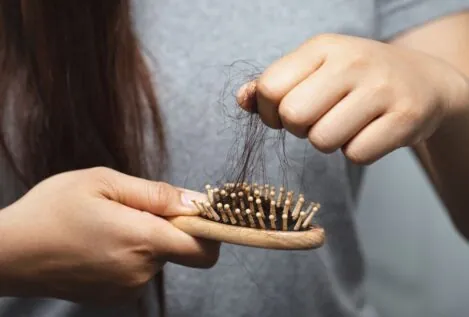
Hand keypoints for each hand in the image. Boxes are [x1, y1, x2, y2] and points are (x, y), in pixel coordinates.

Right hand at [0, 167, 218, 302]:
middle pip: (182, 249)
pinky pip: (140, 270)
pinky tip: (102, 242)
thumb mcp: (104, 182)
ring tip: (110, 224)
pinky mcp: (114, 297)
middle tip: (133, 209)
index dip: (209, 228)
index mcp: (143, 240)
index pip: (204, 248)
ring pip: (159, 258)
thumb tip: (197, 201)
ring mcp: (127, 289)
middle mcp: (141, 271)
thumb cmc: (52, 210)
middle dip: (169, 227)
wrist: (8, 252)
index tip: (196, 212)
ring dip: (146, 239)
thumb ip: (156, 193)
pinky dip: (132, 254)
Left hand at [237, 34, 468, 163]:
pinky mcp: (405, 117)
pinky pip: (356, 155)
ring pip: (322, 141)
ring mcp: (381, 88)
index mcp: (322, 47)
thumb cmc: (357, 78)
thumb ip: (274, 84)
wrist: (424, 80)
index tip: (286, 113)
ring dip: (328, 142)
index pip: (270, 88)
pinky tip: (370, 131)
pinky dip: (358, 151)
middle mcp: (352, 62)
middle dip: (299, 128)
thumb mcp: (316, 69)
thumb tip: (242, 99)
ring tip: (347, 123)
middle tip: (319, 119)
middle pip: (293, 117)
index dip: (270, 112)